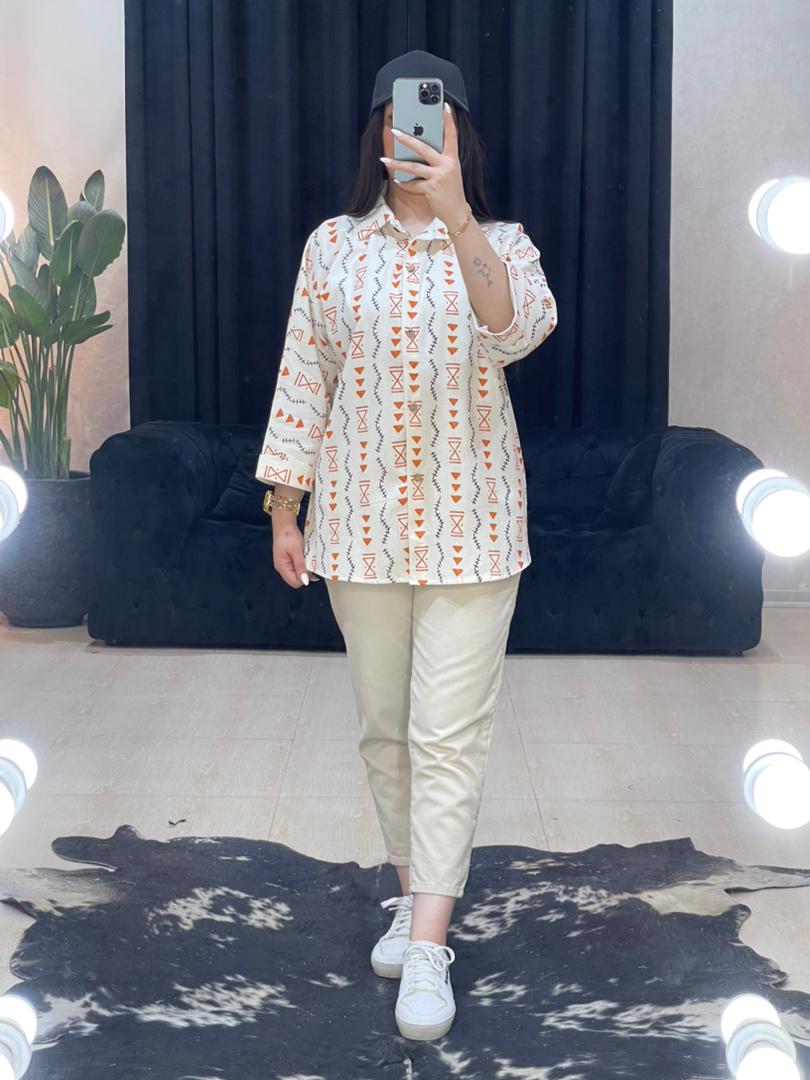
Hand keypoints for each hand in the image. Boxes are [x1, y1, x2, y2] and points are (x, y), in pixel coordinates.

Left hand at [381, 102, 467, 229]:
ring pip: (413, 167)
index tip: (444, 106)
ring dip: (397, 164)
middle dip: (407, 139)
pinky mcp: (431, 188)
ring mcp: (439, 176)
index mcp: (452, 159)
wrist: (457, 213)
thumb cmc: (451, 192)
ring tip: (384, 160)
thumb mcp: (449, 173)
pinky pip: (413, 184)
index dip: (448, 120)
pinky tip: (398, 181)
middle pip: (424, 148)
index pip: (452, 135)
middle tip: (394, 131)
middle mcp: (447, 165)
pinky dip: (405, 184)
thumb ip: (438, 161)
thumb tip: (419, 152)